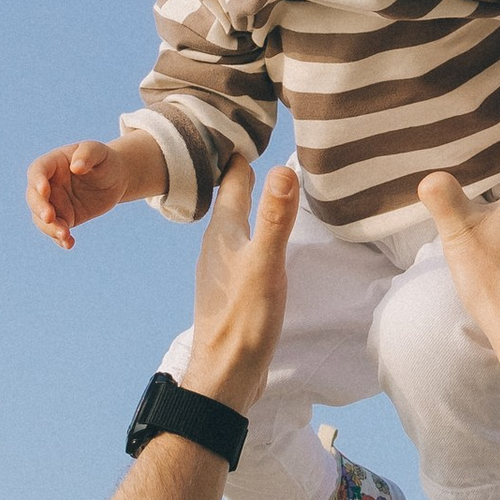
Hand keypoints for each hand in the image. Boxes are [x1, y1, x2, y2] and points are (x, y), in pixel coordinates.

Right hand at [27, 133, 166, 248]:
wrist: (115, 179)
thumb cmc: (105, 160)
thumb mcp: (99, 152)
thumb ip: (87, 154)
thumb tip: (76, 167)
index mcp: (53, 164)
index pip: (37, 171)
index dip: (37, 181)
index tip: (44, 190)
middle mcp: (49, 185)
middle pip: (34, 197)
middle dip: (40, 208)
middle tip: (50, 218)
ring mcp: (55, 203)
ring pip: (42, 218)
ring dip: (49, 228)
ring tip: (65, 235)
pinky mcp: (65, 218)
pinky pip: (57, 231)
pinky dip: (60, 239)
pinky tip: (69, 244)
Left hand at [183, 159, 299, 409]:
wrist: (225, 375)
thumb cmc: (244, 319)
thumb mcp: (265, 264)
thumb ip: (275, 219)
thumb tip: (282, 169)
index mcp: (223, 232)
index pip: (233, 179)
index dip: (241, 152)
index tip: (248, 123)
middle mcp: (217, 246)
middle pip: (230, 199)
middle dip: (242, 174)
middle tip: (257, 145)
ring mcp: (221, 269)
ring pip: (233, 224)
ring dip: (246, 204)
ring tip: (263, 186)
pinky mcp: (231, 290)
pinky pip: (240, 248)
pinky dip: (251, 233)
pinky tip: (261, 241)